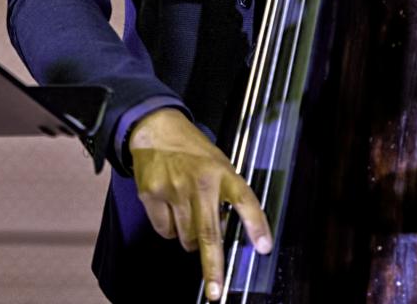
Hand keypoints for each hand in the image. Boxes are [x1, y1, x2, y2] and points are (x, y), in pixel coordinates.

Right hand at [128, 108, 272, 300]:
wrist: (156, 129)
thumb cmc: (192, 151)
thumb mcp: (218, 164)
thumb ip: (225, 193)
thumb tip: (227, 233)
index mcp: (222, 172)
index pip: (245, 200)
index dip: (256, 225)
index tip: (264, 247)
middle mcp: (199, 182)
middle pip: (208, 233)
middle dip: (213, 266)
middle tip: (216, 291)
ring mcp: (174, 189)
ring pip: (185, 237)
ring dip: (189, 238)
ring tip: (187, 214)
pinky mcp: (152, 194)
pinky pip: (165, 231)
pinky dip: (170, 229)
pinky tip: (170, 209)